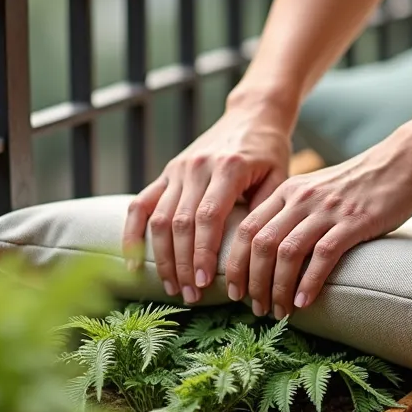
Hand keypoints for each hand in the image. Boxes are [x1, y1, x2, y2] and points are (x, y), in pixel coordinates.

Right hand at [123, 104, 293, 303]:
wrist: (252, 116)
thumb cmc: (269, 152)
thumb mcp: (279, 177)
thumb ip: (266, 211)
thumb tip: (255, 256)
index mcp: (228, 168)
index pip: (208, 217)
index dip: (201, 252)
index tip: (202, 282)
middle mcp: (197, 167)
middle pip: (180, 222)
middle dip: (182, 263)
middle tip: (189, 295)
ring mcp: (177, 169)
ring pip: (159, 217)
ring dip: (161, 256)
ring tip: (171, 286)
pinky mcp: (166, 172)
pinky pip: (141, 204)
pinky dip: (132, 233)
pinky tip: (133, 261)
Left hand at [224, 135, 411, 318]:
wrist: (404, 162)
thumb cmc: (361, 184)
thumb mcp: (318, 191)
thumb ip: (294, 213)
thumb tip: (272, 253)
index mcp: (288, 191)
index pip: (247, 229)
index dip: (235, 264)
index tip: (234, 291)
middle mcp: (301, 198)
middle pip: (261, 244)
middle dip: (252, 282)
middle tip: (255, 308)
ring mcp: (327, 210)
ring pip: (286, 252)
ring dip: (277, 288)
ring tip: (278, 311)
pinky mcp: (353, 222)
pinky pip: (322, 256)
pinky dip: (308, 283)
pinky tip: (304, 302)